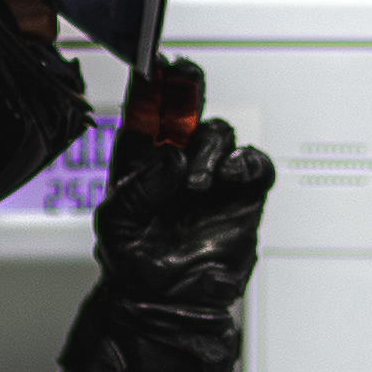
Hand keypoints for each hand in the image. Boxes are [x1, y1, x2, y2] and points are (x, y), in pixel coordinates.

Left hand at [91, 61, 272, 326]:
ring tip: (195, 182)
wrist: (167, 306)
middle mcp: (176, 163)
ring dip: (208, 147)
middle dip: (186, 89)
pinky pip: (254, 165)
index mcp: (140, 162)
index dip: (151, 87)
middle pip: (187, 111)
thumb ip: (140, 185)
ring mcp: (211, 179)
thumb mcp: (117, 222)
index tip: (155, 65)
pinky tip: (230, 174)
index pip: (146, 113)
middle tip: (184, 77)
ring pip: (219, 134)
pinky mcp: (242, 198)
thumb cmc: (133, 266)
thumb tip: (172, 156)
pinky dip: (246, 162)